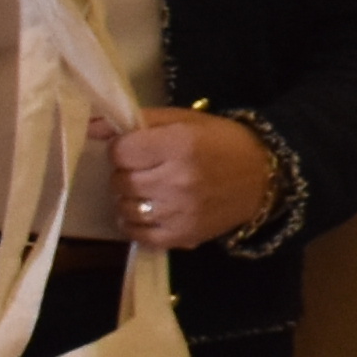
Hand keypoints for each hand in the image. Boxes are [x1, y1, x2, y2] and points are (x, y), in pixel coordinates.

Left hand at [109, 113, 272, 251]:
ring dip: (130, 198)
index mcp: (179, 145)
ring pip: (124, 208)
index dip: (124, 147)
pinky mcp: (181, 236)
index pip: (120, 151)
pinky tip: (149, 211)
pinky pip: (138, 234)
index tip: (138, 148)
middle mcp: (177, 180)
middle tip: (147, 168)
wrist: (264, 177)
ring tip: (150, 189)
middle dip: (127, 172)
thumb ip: (140, 121)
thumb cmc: (222, 142)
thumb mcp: (186, 121)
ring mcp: (178, 212)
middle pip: (120, 180)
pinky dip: (136, 223)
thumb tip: (92, 127)